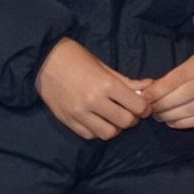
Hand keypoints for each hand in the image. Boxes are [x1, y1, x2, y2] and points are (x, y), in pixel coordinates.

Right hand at [35, 38, 150, 139]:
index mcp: (105, 84)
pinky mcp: (67, 121)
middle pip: (125, 122)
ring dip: (115, 127)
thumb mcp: (104, 66)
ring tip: (112, 117)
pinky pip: (89, 135)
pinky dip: (97, 130)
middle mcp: (93, 101)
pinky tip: (97, 120)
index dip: (144, 108)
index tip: (143, 105)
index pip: (137, 106)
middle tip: (129, 111)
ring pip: (108, 133)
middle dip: (132, 118)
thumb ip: (126, 81)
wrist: (43, 60)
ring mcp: (79, 113)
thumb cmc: (76, 58)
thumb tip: (150, 86)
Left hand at [144, 52, 193, 128]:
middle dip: (164, 104)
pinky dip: (184, 123)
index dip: (160, 89)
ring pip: (193, 108)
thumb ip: (173, 77)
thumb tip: (148, 92)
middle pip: (185, 94)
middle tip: (151, 110)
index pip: (178, 76)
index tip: (145, 97)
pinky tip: (173, 122)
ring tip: (160, 116)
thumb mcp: (192, 65)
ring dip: (172, 115)